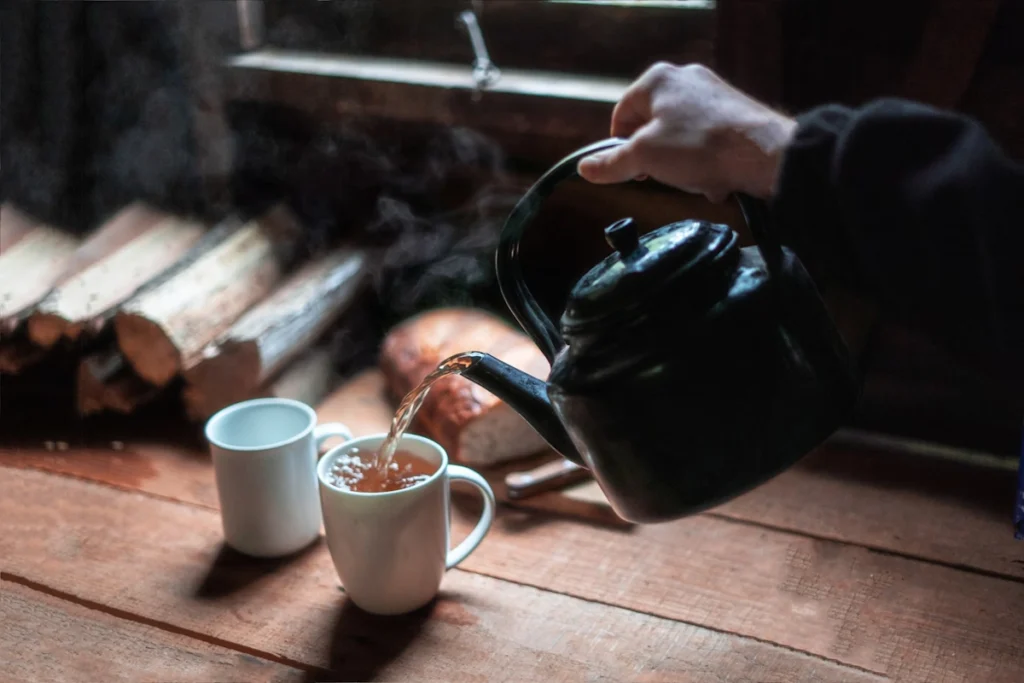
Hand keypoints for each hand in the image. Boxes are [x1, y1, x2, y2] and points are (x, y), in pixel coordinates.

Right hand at [577, 63, 796, 200]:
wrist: (764, 154)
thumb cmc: (700, 147)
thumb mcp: (644, 158)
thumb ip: (611, 164)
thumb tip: (584, 168)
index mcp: (656, 80)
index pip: (621, 115)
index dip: (619, 147)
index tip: (628, 171)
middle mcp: (684, 79)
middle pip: (651, 127)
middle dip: (655, 158)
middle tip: (664, 176)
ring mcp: (712, 93)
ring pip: (679, 137)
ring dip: (681, 165)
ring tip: (694, 177)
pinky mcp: (733, 111)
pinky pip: (706, 141)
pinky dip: (705, 161)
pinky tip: (714, 176)